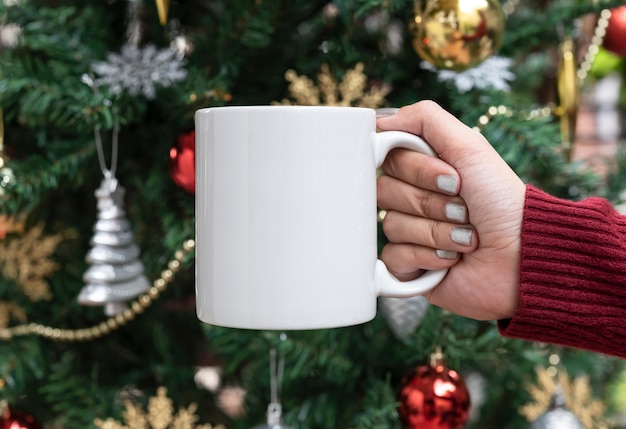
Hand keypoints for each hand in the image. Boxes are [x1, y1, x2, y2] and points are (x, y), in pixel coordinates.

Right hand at [377, 101, 524, 319]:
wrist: (523, 257)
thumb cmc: (502, 203)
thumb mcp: (470, 147)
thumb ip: (425, 119)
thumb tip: (381, 121)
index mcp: (423, 170)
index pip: (390, 159)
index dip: (418, 170)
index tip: (453, 179)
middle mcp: (413, 200)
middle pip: (385, 192)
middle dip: (431, 203)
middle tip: (464, 210)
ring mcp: (409, 234)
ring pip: (391, 225)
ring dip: (437, 232)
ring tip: (467, 239)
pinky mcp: (408, 267)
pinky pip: (393, 257)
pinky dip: (426, 257)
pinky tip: (451, 260)